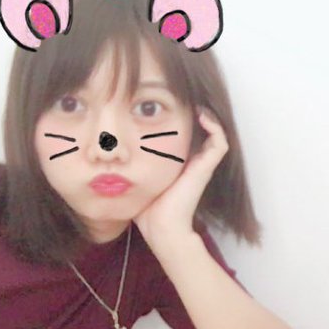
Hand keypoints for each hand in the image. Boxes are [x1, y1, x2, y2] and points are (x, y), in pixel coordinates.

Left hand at [133, 108, 229, 247]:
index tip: (168, 108)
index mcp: (180, 167)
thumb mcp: (137, 181)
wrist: (161, 228)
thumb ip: (130, 169)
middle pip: (204, 133)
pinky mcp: (206, 167)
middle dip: (196, 115)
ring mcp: (202, 165)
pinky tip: (201, 115)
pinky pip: (219, 141)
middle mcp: (194, 164)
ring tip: (196, 105)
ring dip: (209, 117)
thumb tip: (109, 156)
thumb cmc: (147, 211)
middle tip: (183, 100)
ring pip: (216, 134)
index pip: (188, 139)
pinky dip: (214, 126)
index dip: (183, 122)